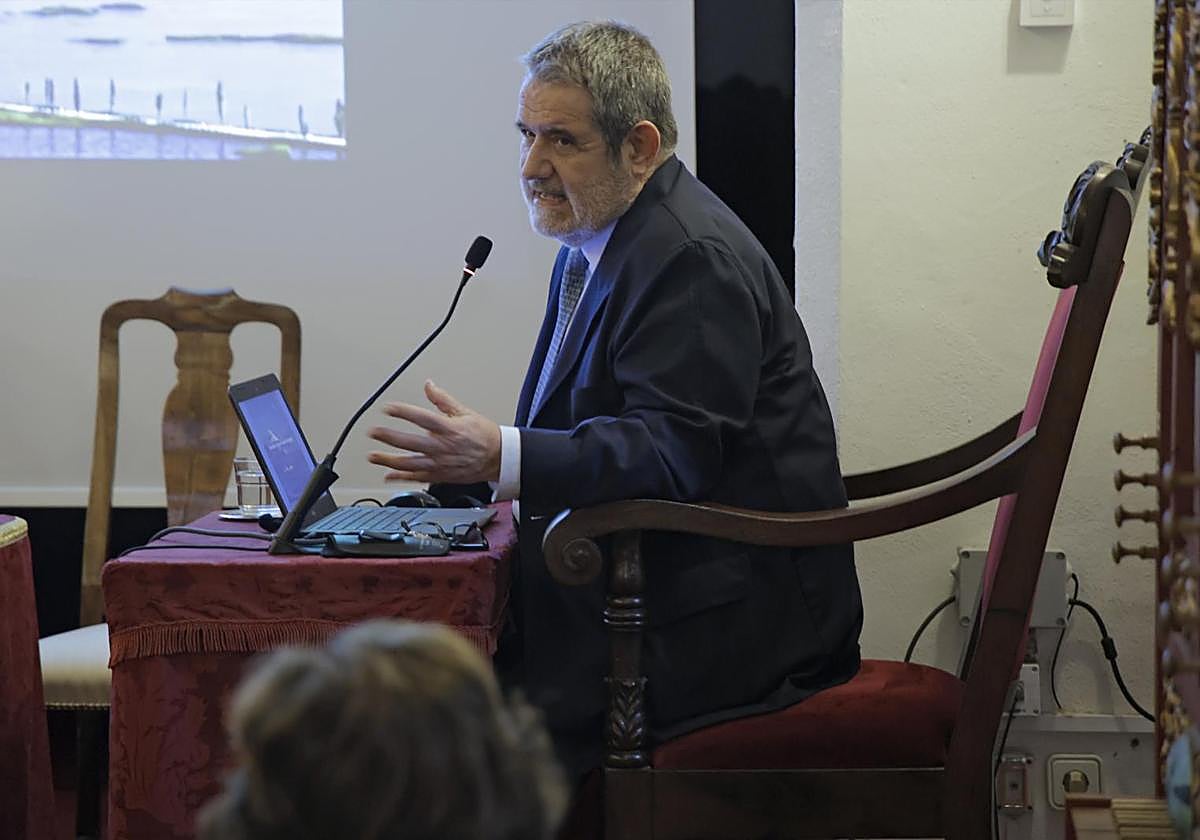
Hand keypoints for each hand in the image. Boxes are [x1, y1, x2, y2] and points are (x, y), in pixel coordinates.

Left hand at [367, 380, 501, 483]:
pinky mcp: (440, 475)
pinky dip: (401, 477)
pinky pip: (417, 477)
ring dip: (389, 460)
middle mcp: (442, 447)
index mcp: (449, 428)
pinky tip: (388, 475)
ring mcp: (440, 463)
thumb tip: (429, 386)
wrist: (499, 458)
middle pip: (410, 442)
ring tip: (373, 456)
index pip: (421, 418)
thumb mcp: (465, 412)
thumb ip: (443, 400)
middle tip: (374, 432)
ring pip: (410, 463)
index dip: (403, 412)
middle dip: (389, 437)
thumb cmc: (484, 436)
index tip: (388, 408)